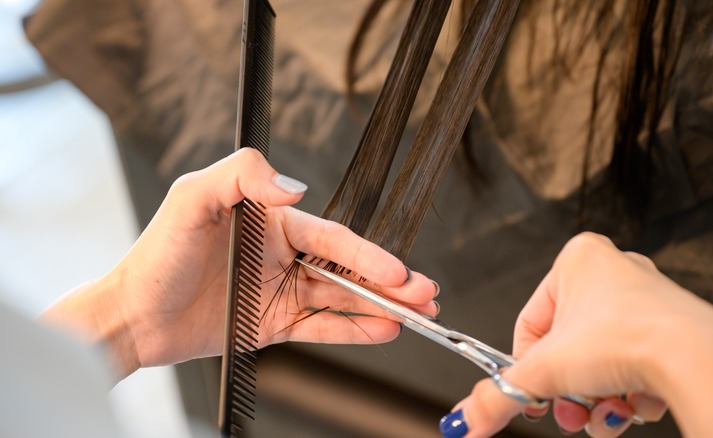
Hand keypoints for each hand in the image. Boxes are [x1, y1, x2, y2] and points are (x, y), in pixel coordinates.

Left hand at [40, 149, 438, 380]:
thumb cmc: (156, 256)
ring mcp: (281, 291)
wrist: (131, 316)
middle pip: (347, 269)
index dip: (368, 255)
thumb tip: (296, 187)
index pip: (332, 238)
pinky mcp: (274, 324)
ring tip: (416, 314)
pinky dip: (353, 330)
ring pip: (342, 299)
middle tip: (425, 293)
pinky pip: (322, 327)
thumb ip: (243, 175)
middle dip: (390, 281)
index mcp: (272, 222)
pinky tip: (381, 330)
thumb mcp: (193, 198)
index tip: (397, 270)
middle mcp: (282, 255)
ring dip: (381, 307)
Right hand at [440, 232, 712, 437]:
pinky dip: (629, 392)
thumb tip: (465, 420)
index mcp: (577, 260)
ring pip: (601, 361)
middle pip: (568, 347)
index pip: (531, 323)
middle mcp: (614, 272)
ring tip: (605, 414)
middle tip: (570, 411)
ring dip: (597, 397)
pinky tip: (634, 405)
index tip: (530, 395)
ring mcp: (646, 300)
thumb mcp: (544, 372)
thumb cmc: (627, 338)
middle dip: (568, 390)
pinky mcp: (671, 327)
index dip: (527, 368)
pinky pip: (635, 365)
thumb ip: (497, 397)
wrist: (696, 359)